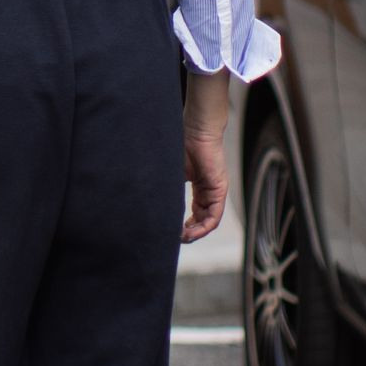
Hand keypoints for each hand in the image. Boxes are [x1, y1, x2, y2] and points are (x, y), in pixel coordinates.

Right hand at [181, 69, 230, 243]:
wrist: (196, 128)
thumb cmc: (181, 142)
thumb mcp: (170, 170)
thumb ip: (164, 185)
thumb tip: (146, 200)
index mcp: (198, 185)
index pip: (195, 212)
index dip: (183, 224)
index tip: (171, 230)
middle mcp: (208, 190)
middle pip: (202, 220)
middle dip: (188, 232)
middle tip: (174, 238)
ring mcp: (215, 190)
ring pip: (208, 221)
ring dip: (195, 232)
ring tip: (181, 238)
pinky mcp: (219, 189)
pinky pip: (214, 216)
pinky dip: (204, 227)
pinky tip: (191, 232)